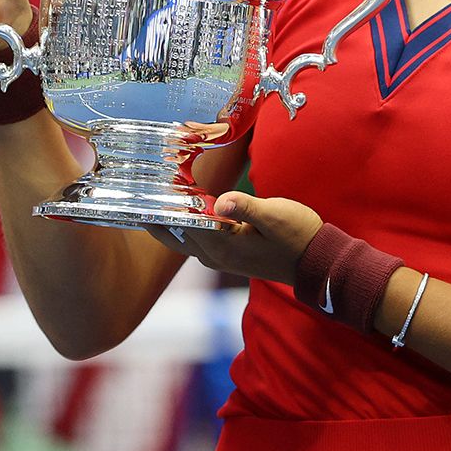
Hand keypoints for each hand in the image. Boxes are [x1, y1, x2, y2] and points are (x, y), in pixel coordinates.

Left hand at [146, 192, 322, 285]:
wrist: (315, 261)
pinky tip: (183, 206)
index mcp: (221, 246)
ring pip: (183, 237)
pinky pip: (196, 237)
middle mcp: (214, 256)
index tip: (140, 189)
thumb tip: (221, 201)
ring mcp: (220, 257)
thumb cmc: (298, 236)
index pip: (180, 225)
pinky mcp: (228, 253)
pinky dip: (185, 222)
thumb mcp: (275, 216)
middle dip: (154, 215)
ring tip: (153, 195)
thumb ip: (247, 208)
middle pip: (173, 235)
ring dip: (169, 218)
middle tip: (134, 192)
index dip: (160, 207)